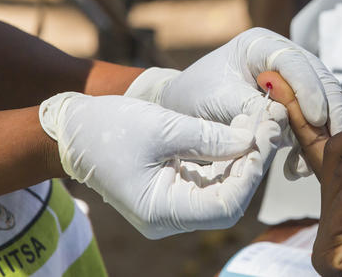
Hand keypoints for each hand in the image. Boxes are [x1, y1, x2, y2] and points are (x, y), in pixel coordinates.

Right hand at [39, 92, 282, 239]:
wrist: (73, 130)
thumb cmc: (109, 128)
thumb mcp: (163, 128)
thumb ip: (210, 138)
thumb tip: (253, 140)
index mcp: (161, 212)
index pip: (225, 206)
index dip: (251, 173)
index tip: (264, 137)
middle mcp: (169, 217)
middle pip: (227, 199)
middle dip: (251, 162)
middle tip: (268, 125)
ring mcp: (172, 205)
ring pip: (222, 188)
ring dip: (242, 158)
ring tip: (258, 123)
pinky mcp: (173, 189)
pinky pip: (209, 179)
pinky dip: (226, 157)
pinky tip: (240, 132)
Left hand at [125, 27, 341, 178]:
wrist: (180, 110)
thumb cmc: (192, 96)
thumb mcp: (216, 99)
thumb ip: (249, 106)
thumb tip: (282, 120)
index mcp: (259, 44)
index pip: (293, 61)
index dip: (308, 88)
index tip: (314, 117)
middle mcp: (279, 58)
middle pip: (319, 79)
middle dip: (330, 111)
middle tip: (337, 140)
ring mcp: (289, 81)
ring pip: (322, 101)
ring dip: (324, 131)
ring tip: (321, 159)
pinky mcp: (291, 105)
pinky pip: (310, 122)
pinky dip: (309, 144)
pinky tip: (299, 168)